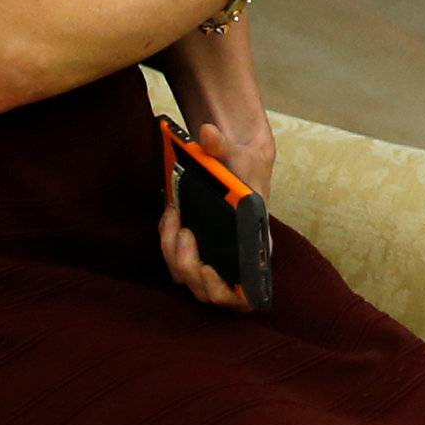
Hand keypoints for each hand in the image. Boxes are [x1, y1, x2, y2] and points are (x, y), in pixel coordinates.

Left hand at [159, 122, 258, 310]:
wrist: (234, 158)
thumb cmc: (244, 163)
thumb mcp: (240, 153)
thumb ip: (222, 146)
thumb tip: (207, 133)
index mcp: (255, 244)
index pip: (246, 290)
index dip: (225, 291)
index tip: (207, 270)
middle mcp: (234, 258)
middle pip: (207, 289)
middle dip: (188, 264)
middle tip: (184, 233)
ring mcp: (212, 255)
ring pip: (186, 276)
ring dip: (173, 253)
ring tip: (174, 219)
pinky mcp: (194, 248)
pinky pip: (176, 259)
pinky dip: (169, 241)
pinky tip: (171, 216)